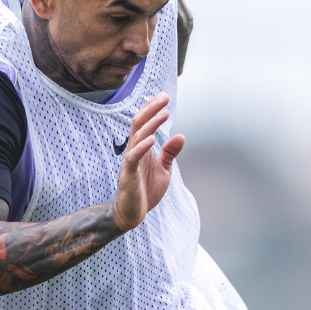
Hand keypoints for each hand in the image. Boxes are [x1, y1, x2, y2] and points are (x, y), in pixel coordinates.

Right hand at [111, 93, 184, 231]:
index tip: (164, 96)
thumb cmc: (146, 190)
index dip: (152, 108)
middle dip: (151, 109)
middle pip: (138, 123)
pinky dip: (142, 147)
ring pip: (136, 137)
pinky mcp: (128, 175)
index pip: (143, 122)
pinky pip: (133, 158)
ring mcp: (130, 162)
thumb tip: (181, 135)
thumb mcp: (163, 169)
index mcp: (141, 148)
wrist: (132, 213)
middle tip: (164, 97)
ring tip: (164, 113)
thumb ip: (170, 152)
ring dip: (150, 124)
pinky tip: (152, 139)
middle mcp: (133, 150)